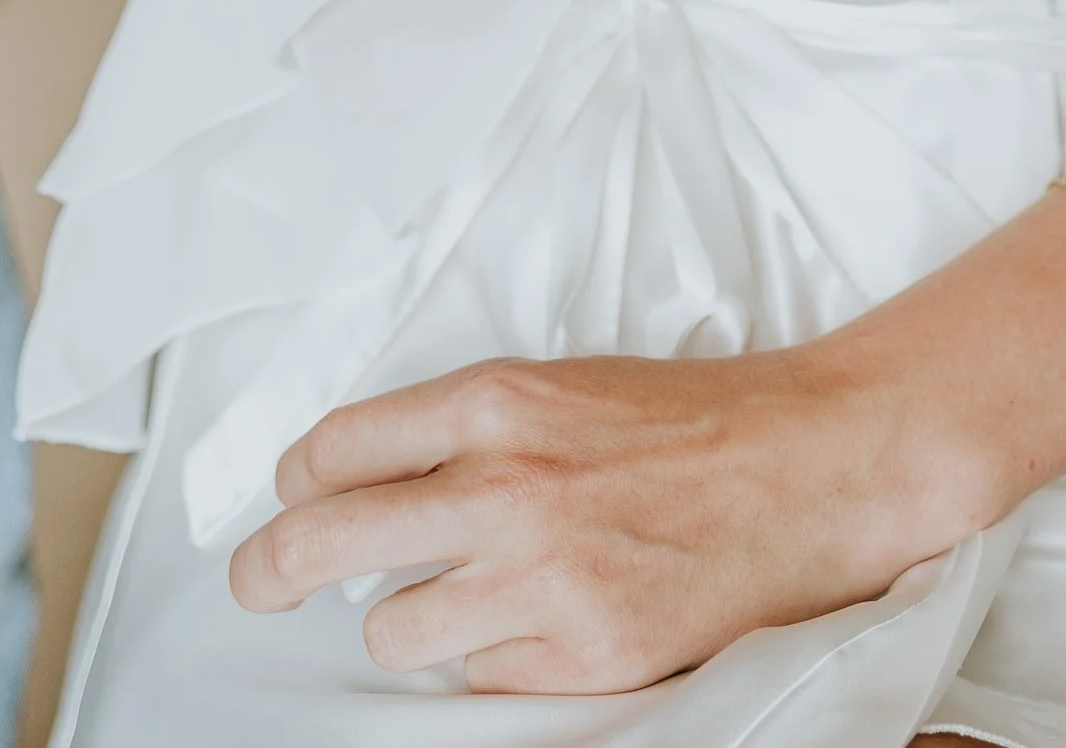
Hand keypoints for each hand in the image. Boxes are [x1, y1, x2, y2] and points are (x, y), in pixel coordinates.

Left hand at [230, 342, 934, 694]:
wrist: (806, 467)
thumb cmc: (692, 421)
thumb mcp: (564, 386)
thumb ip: (467, 431)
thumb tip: (370, 483)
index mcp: (495, 402)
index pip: (335, 449)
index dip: (297, 481)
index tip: (290, 499)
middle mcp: (503, 487)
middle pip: (322, 543)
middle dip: (273, 570)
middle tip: (259, 582)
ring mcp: (539, 580)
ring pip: (392, 633)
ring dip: (417, 620)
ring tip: (471, 594)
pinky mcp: (580, 657)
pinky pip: (483, 680)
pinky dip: (501, 658)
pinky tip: (552, 618)